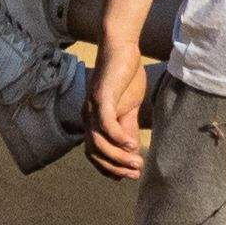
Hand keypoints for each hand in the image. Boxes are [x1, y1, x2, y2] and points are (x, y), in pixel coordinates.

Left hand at [90, 44, 153, 184]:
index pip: (94, 153)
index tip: (128, 175)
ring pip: (99, 142)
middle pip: (94, 152)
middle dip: (115, 167)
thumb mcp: (128, 108)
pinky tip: (133, 144)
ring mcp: (91, 107)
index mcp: (92, 121)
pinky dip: (117, 137)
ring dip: (118, 156)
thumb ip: (127, 128)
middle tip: (136, 173)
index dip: (109, 168)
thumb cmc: (124, 77)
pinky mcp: (101, 96)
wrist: (122, 49)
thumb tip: (131, 151)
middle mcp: (87, 116)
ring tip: (137, 162)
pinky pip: (105, 123)